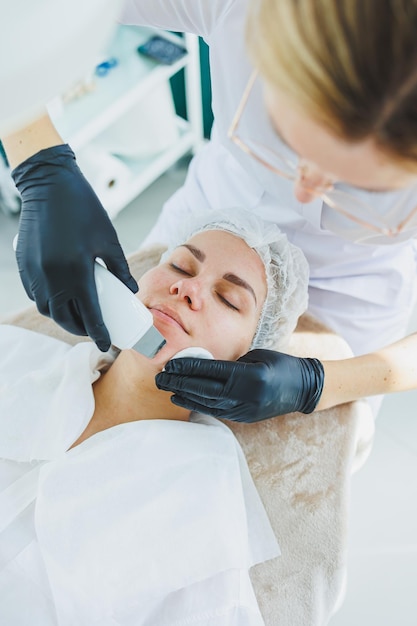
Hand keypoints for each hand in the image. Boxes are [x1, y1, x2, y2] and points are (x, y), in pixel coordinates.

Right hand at [12, 144, 137, 350]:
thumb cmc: (83, 208)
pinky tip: (61, 297)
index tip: (106, 344)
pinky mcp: (24, 265)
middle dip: (80, 329)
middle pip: (64, 317)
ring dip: (62, 317)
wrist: (49, 184)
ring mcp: (34, 272)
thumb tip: (130, 290)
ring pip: (47, 309)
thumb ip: (119, 268)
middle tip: (94, 328)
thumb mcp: (108, 239)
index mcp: (76, 272)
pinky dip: (49, 302)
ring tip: (78, 314)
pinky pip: (36, 294)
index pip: (89, 314)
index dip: (98, 332)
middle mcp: (52, 277)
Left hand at [155, 349, 324, 421]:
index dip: (189, 367)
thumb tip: (202, 365)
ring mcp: (245, 409)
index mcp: (250, 376)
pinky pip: (217, 411)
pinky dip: (198, 404)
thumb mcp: (255, 357)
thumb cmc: (279, 365)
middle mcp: (246, 395)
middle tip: (160, 377)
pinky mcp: (244, 418)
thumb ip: (230, 364)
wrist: (303, 388)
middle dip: (180, 383)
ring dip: (185, 395)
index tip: (171, 363)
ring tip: (167, 388)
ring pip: (208, 403)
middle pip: (205, 389)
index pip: (212, 371)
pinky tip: (184, 398)